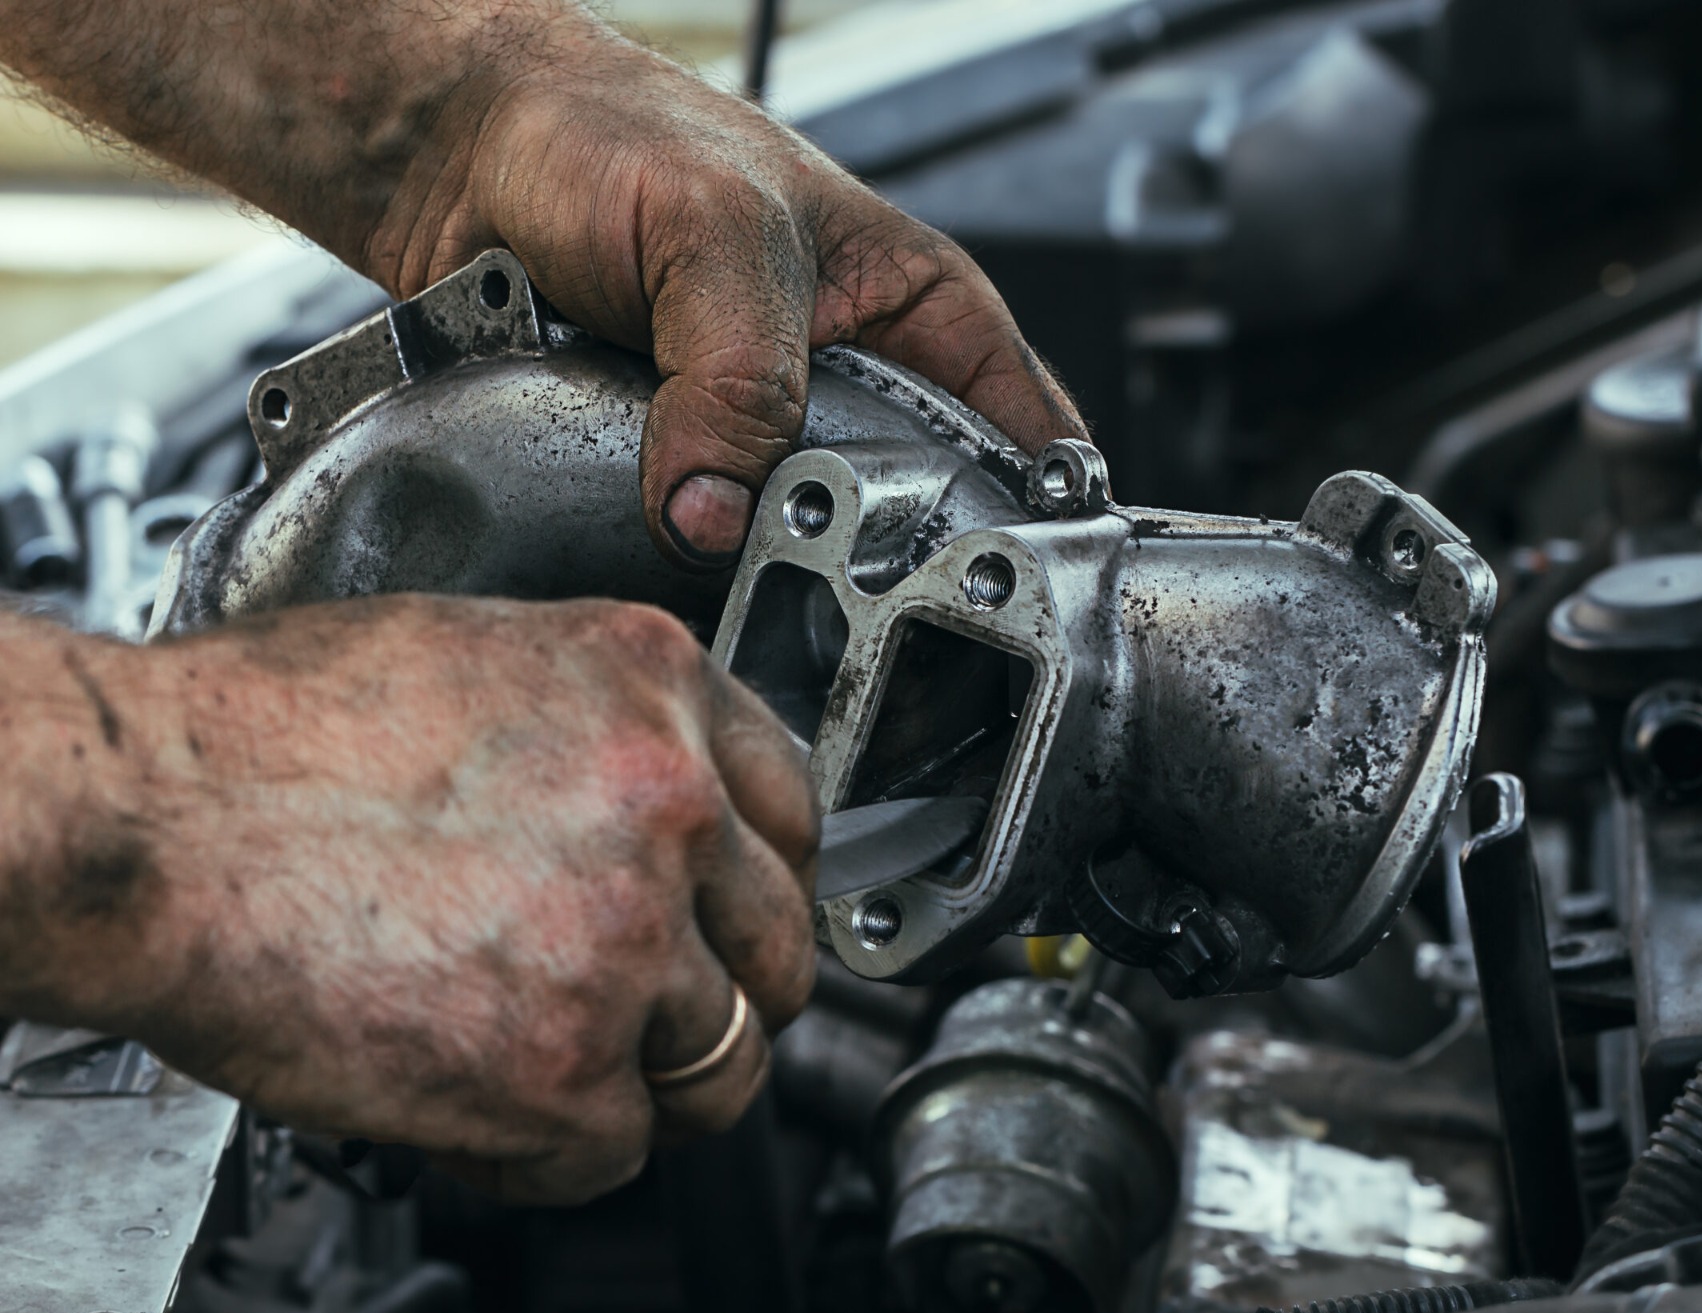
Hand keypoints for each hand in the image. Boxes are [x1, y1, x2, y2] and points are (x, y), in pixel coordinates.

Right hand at [101, 595, 816, 1203]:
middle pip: (777, 942)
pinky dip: (556, 1151)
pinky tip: (488, 1110)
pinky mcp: (563, 1068)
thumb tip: (643, 792)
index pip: (794, 808)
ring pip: (723, 1057)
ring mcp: (626, 940)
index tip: (734, 911)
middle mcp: (668, 804)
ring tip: (575, 1068)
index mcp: (653, 685)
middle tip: (656, 1006)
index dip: (759, 877)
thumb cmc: (260, 735)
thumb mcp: (473, 653)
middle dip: (726, 987)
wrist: (141, 820)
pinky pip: (618, 1148)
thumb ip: (596, 724)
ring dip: (658, 1079)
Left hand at [366, 20, 1087, 566]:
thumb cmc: (611, 131)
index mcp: (914, 309)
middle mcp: (849, 381)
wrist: (460, 150)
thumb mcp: (714, 237)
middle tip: (821, 566)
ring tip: (723, 543)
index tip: (991, 580)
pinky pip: (695, 542)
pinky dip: (670, 547)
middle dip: (864, 551)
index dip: (1029, 517)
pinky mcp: (681, 469)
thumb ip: (737, 377)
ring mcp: (761, 431)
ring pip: (793, 541)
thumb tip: (723, 512)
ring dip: (753, 555)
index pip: (1022, 435)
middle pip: (906, 514)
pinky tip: (653, 532)